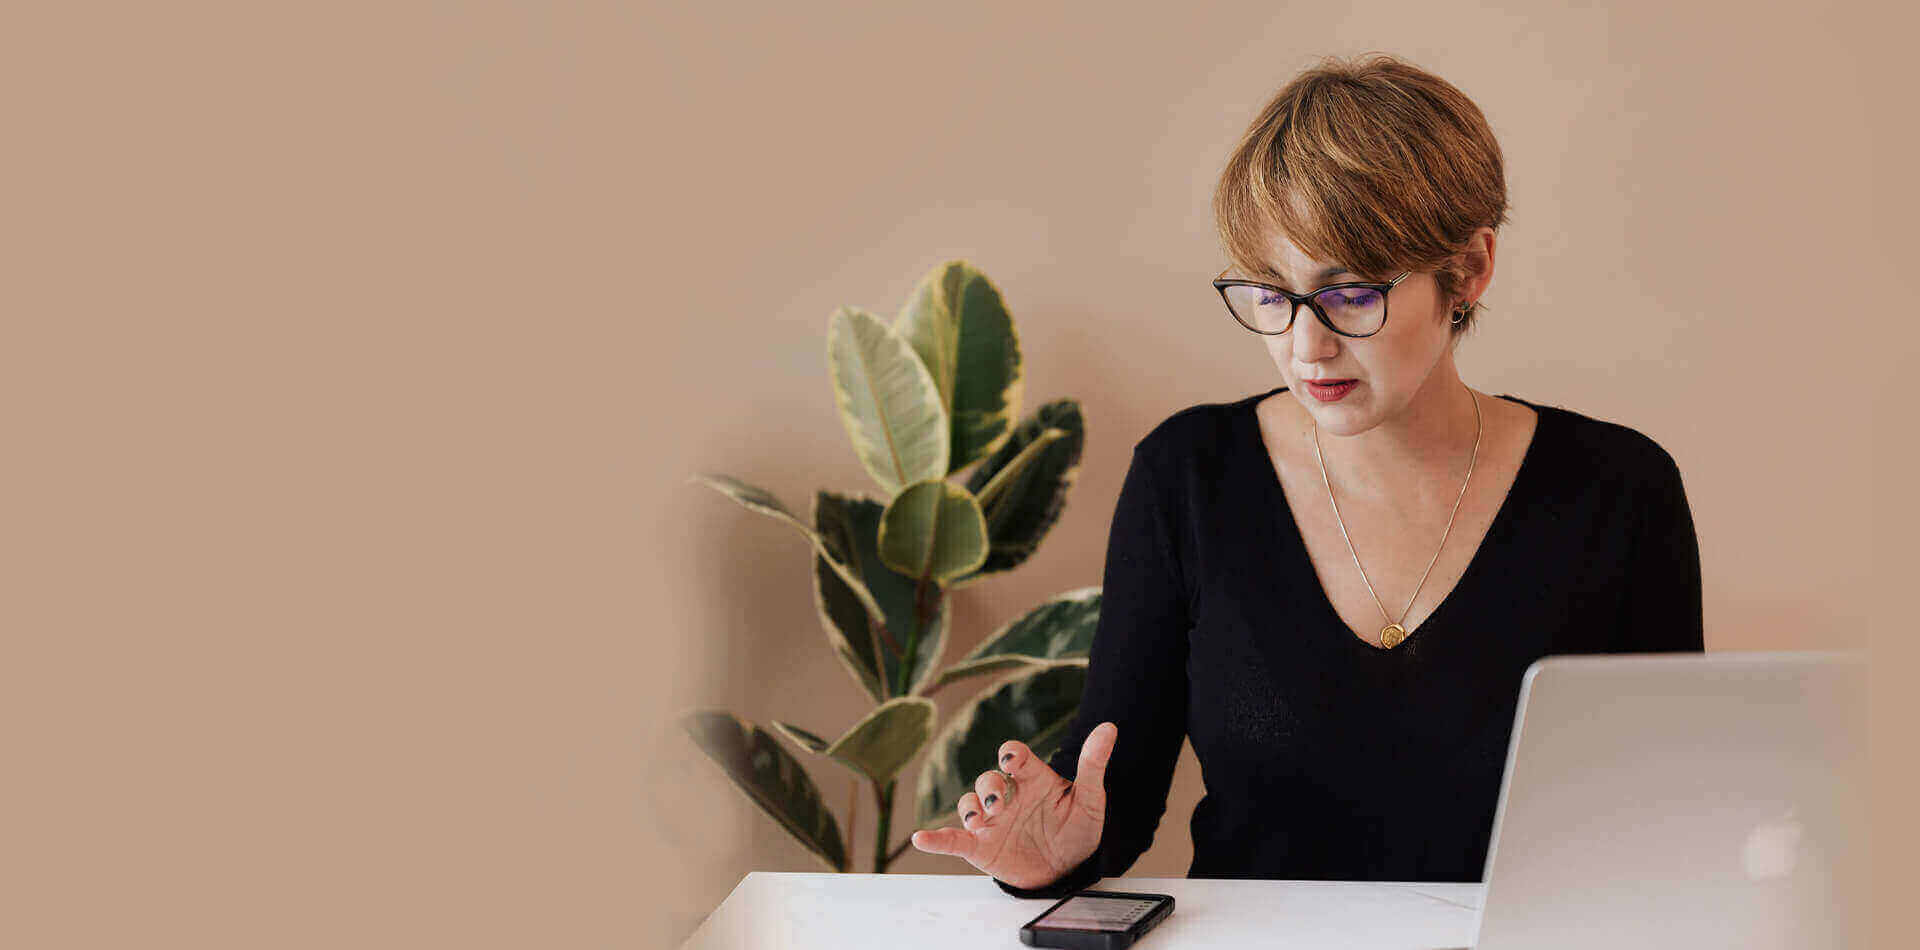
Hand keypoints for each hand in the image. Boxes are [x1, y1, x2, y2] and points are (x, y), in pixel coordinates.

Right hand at [909, 721, 1116, 889]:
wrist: (1071, 869)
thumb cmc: (1077, 829)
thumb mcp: (1091, 799)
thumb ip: (1094, 765)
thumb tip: (1110, 728)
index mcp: (1032, 780)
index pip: (1015, 757)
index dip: (1011, 754)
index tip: (1012, 760)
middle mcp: (1008, 797)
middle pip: (987, 780)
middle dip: (989, 788)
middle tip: (999, 803)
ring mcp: (992, 823)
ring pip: (970, 805)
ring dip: (971, 809)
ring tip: (980, 821)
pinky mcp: (981, 847)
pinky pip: (954, 841)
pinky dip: (935, 840)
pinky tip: (922, 838)